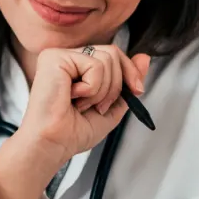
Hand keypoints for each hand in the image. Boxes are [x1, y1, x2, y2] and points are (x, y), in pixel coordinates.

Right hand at [15, 44, 150, 174]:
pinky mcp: (55, 58)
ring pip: (107, 58)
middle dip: (117, 85)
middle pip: (113, 53)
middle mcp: (68, 58)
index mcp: (77, 67)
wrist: (53, 145)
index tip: (136, 91)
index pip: (113, 55)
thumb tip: (144, 57)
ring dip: (102, 91)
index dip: (129, 72)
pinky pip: (94, 65)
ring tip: (82, 105)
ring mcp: (60, 55)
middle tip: (99, 107)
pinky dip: (92, 88)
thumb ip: (127, 82)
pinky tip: (72, 98)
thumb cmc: (72, 133)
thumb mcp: (112, 107)